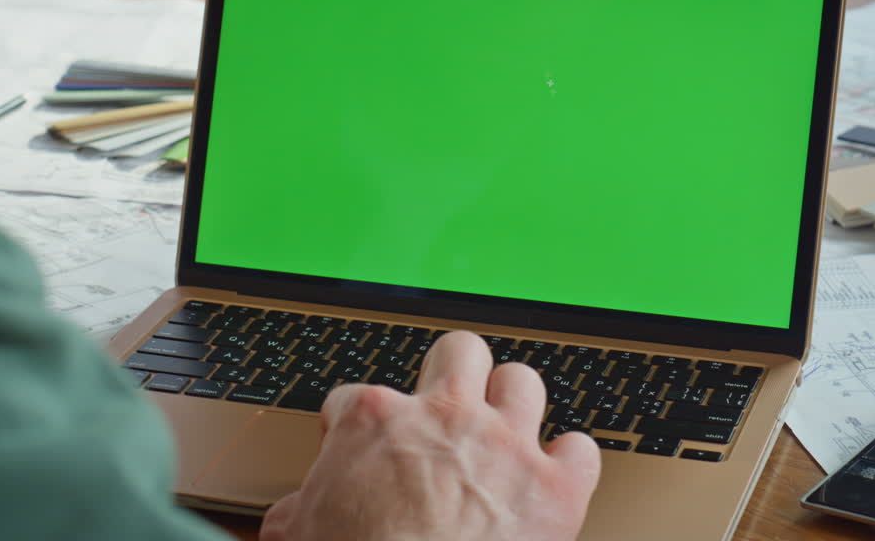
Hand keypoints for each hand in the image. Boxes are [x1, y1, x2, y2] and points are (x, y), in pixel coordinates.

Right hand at [259, 330, 600, 540]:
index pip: (358, 396)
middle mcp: (445, 418)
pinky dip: (570, 463)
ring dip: (515, 407)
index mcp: (375, 422)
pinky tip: (554, 477)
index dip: (359, 425)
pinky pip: (581, 450)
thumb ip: (301, 506)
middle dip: (453, 374)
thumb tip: (293, 513)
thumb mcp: (297, 531)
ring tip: (505, 432)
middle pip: (459, 351)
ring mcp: (505, 447)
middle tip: (447, 407)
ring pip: (524, 382)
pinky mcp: (556, 489)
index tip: (365, 450)